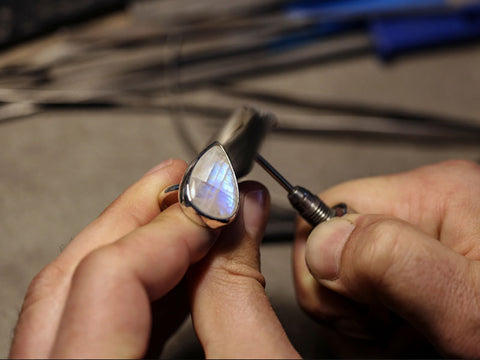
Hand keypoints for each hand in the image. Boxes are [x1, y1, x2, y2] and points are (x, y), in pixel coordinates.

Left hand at [9, 159, 299, 358]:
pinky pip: (89, 323)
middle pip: (72, 277)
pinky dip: (137, 288)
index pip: (107, 280)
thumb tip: (240, 212)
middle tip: (192, 183)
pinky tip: (175, 267)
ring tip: (186, 214)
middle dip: (142, 217)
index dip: (172, 227)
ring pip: (74, 295)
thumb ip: (241, 294)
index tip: (220, 199)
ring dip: (141, 246)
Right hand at [293, 160, 479, 357]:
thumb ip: (395, 263)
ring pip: (347, 275)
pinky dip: (380, 324)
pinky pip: (371, 293)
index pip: (322, 210)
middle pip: (332, 246)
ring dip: (366, 318)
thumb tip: (322, 244)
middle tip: (391, 325)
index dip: (323, 265)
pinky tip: (412, 332)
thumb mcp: (471, 306)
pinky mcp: (423, 266)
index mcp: (433, 195)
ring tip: (408, 332)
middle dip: (348, 299)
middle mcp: (427, 208)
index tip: (359, 304)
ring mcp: (425, 239)